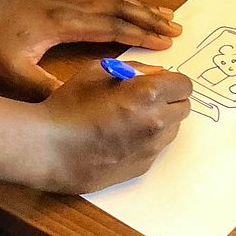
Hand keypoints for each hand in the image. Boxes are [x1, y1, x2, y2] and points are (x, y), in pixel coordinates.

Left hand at [0, 0, 182, 99]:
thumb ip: (39, 86)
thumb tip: (70, 102)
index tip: (165, 42)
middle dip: (151, 18)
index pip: (112, 27)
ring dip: (140, 5)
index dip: (140, 34)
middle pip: (120, 9)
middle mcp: (72, 7)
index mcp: (65, 25)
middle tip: (177, 27)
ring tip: (164, 11)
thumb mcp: (9, 73)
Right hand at [40, 61, 191, 192]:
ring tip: (132, 119)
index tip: (159, 83)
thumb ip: (134, 68)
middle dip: (170, 100)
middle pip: (184, 107)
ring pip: (173, 129)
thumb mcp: (97, 72)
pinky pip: (157, 148)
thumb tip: (157, 73)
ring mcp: (151, 148)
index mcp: (148, 93)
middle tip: (146, 99)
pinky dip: (148, 140)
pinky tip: (123, 138)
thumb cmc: (68, 106)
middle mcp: (156, 121)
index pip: (185, 85)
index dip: (173, 82)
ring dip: (162, 121)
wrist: (49, 150)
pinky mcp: (143, 166)